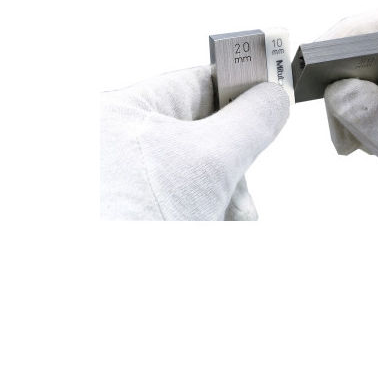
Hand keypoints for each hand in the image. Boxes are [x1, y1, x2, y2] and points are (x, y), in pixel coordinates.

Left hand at [100, 67, 288, 219]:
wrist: (102, 294)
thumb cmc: (123, 222)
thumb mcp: (207, 161)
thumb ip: (251, 121)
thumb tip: (275, 96)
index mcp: (131, 110)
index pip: (204, 83)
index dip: (243, 92)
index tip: (274, 97)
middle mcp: (133, 143)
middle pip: (215, 138)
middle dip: (234, 169)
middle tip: (231, 190)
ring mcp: (143, 181)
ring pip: (212, 178)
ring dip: (226, 202)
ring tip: (212, 222)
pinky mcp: (153, 212)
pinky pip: (201, 204)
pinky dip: (213, 219)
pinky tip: (205, 230)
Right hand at [321, 5, 377, 219]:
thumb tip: (341, 89)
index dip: (361, 29)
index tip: (325, 54)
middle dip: (348, 78)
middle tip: (334, 113)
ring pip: (371, 75)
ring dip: (349, 103)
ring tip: (350, 142)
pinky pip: (372, 97)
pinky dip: (354, 117)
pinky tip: (358, 144)